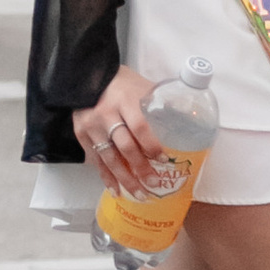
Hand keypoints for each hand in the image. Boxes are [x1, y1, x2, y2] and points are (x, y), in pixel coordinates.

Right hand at [73, 65, 169, 196]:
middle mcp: (106, 114)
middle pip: (125, 147)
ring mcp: (91, 126)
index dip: (152, 145)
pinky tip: (116, 190)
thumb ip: (160, 102)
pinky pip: (96, 160)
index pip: (140, 126)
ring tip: (139, 194)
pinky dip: (106, 177)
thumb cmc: (122, 82)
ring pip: (110, 158)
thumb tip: (188, 118)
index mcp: (125, 100)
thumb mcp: (142, 85)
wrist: (87, 75)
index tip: (163, 159)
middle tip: (154, 183)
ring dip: (125, 179)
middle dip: (141, 168)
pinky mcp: (81, 134)